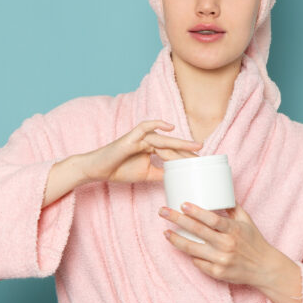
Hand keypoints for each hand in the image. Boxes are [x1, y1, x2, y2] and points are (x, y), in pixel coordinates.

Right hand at [79, 120, 201, 184]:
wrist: (98, 169)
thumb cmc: (119, 169)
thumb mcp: (146, 175)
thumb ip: (160, 173)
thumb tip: (177, 178)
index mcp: (152, 149)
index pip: (172, 152)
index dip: (186, 157)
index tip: (200, 163)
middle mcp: (148, 141)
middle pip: (171, 145)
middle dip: (188, 150)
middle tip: (204, 154)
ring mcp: (140, 138)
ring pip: (163, 139)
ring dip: (180, 143)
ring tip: (195, 146)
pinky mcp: (131, 137)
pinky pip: (145, 127)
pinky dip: (157, 124)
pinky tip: (169, 127)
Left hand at [158, 201, 285, 289]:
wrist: (264, 268)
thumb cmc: (255, 242)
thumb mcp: (247, 221)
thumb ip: (232, 207)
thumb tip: (219, 191)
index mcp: (234, 230)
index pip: (212, 219)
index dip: (196, 212)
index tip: (183, 204)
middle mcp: (227, 245)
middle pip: (197, 231)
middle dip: (177, 219)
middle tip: (163, 211)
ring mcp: (221, 260)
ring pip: (192, 249)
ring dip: (176, 239)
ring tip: (165, 232)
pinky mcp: (217, 273)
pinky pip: (198, 262)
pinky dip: (190, 255)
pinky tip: (183, 247)